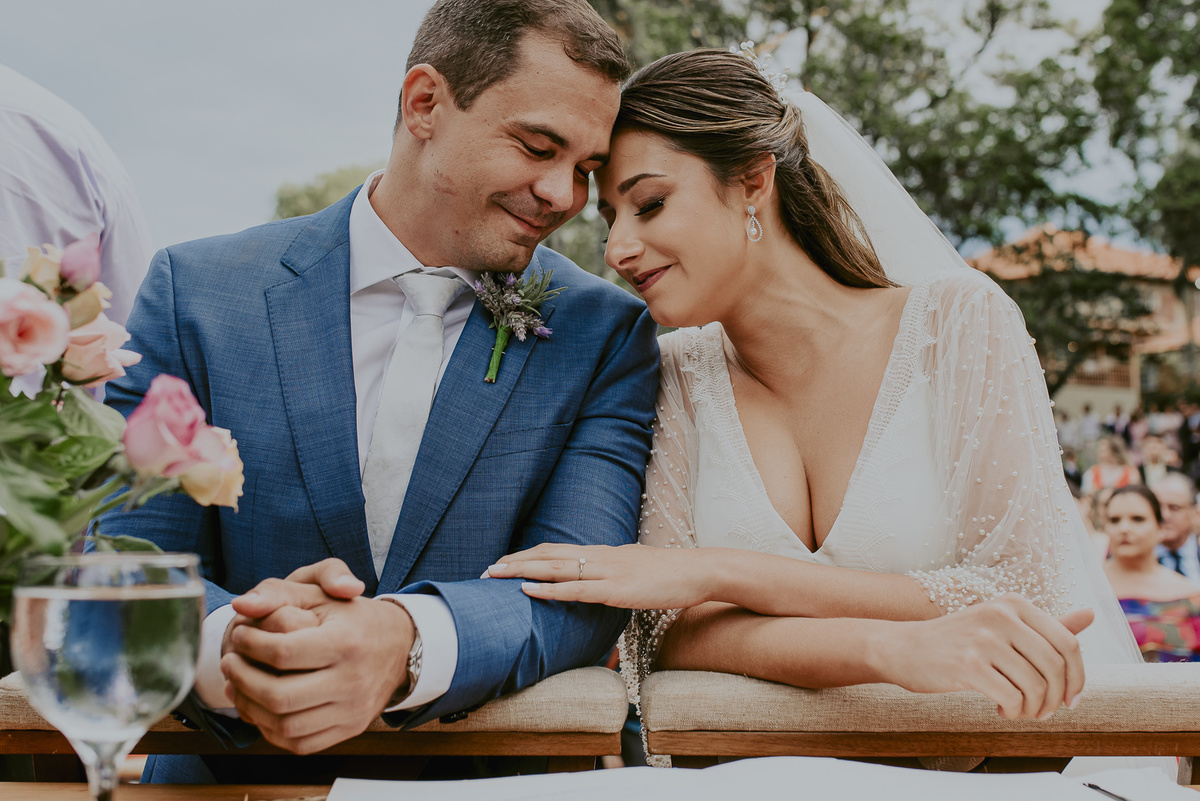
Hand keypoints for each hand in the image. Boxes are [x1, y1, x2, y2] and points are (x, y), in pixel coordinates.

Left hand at [221, 560, 413, 753]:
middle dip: (243, 679)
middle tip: (231, 662)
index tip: (239, 634)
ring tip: (238, 685)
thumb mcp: (321, 593)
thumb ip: (278, 593)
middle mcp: (352, 680)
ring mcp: (352, 709)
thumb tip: (241, 604)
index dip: (250, 645)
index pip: (283, 653)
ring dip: (250, 708)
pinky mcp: (350, 729)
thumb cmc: (354, 617)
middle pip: (280, 696)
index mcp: (346, 642)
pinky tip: (261, 707)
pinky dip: (271, 730)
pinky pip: (300, 743)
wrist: (400, 646)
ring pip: (285, 726)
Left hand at [485, 542, 712, 608]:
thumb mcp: (635, 570)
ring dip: (521, 571)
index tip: (502, 562)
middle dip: (513, 562)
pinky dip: (549, 589)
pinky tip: (528, 590)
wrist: (699, 571)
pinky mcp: (616, 589)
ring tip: (494, 575)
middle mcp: (599, 557)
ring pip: (554, 568)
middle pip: (547, 554)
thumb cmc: (671, 575)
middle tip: (485, 570)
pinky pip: (576, 589)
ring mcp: (607, 572)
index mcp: (602, 553)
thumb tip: (598, 583)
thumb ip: (613, 575)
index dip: (527, 555)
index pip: (555, 549)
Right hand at [871, 594, 1090, 719]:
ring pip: (1036, 687)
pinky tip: (1001, 709)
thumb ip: (1046, 625)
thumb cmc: (958, 641)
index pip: (1069, 643)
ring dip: (1034, 709)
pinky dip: (1014, 712)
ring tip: (1020, 711)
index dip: (1077, 677)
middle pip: (1056, 667)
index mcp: (1014, 604)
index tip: (1070, 698)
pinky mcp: (968, 664)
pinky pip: (1013, 698)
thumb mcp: (1002, 625)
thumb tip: (1090, 614)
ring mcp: (983, 639)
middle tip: (1043, 711)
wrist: (904, 648)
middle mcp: (1001, 615)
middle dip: (1056, 699)